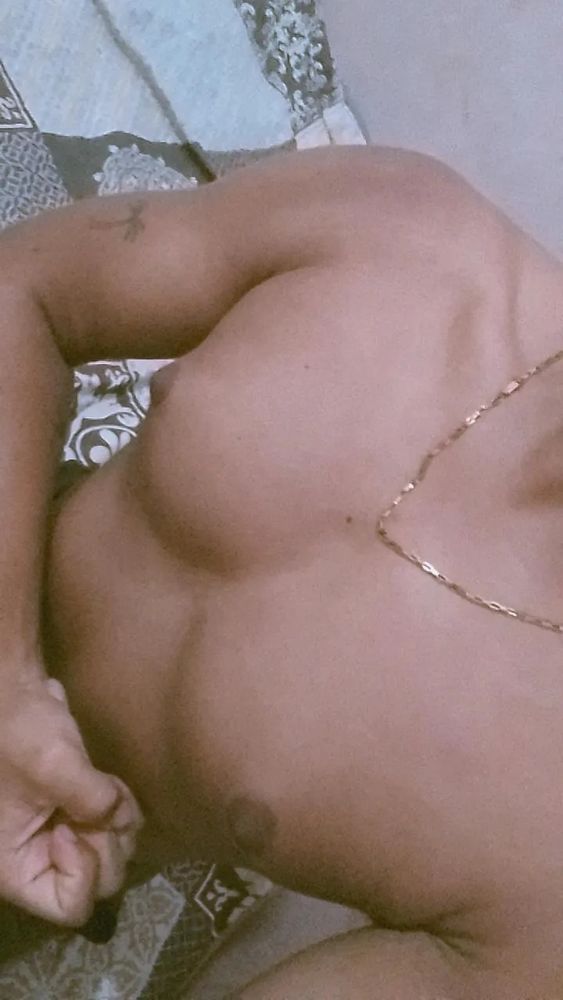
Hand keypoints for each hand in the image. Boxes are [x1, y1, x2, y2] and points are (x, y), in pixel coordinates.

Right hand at [0, 672, 142, 926]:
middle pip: (98, 882)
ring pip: (109, 852)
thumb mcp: (56, 767)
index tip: (71, 826)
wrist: (8, 689)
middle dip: (108, 842)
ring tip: (104, 788)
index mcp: (13, 866)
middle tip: (99, 804)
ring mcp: (52, 834)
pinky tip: (107, 783)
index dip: (85, 869)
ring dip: (117, 822)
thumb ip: (96, 801)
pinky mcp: (68, 809)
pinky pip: (108, 825)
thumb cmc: (17, 729)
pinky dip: (116, 808)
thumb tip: (123, 818)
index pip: (70, 907)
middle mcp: (32, 858)